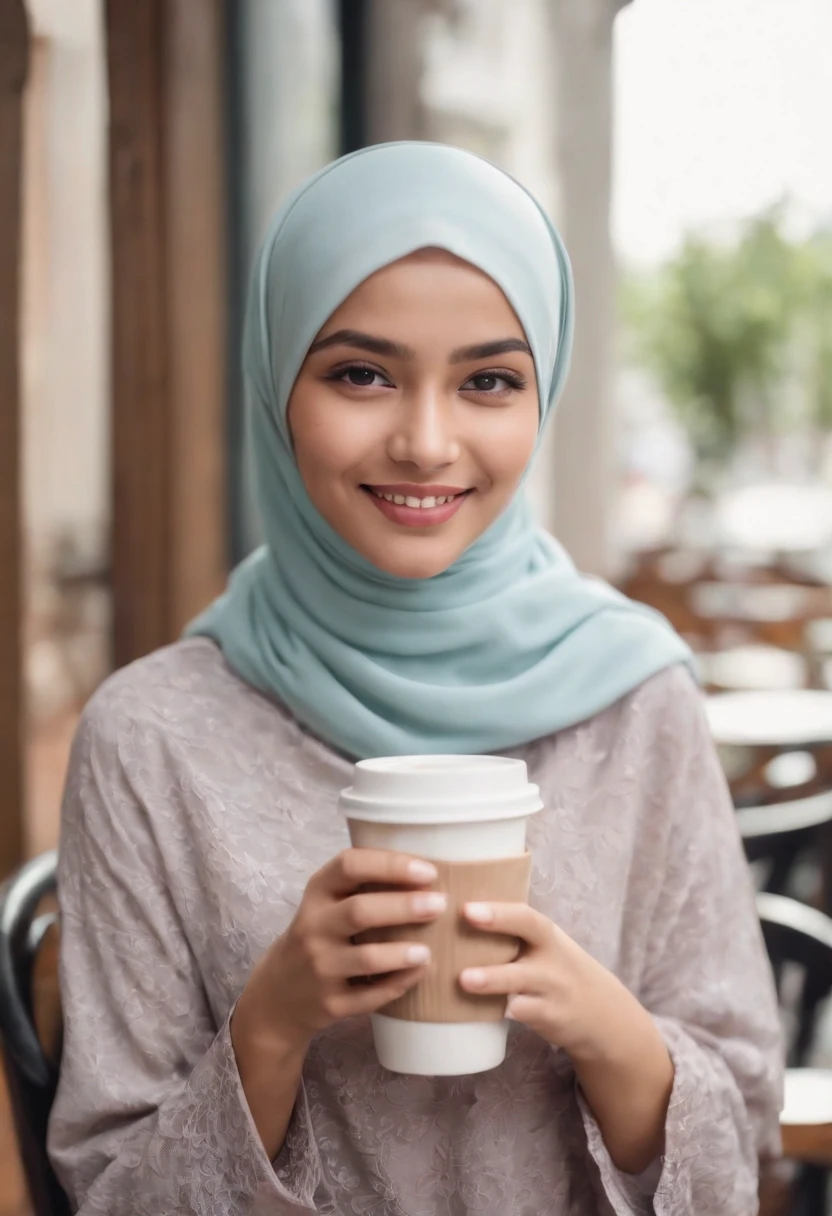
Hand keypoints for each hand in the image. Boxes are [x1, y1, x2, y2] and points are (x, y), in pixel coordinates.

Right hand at [235, 848, 446, 1053]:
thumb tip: (429, 870)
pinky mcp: (330, 1003)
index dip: (390, 865)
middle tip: (439, 904)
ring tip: (429, 950)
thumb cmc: (320, 934)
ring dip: (402, 953)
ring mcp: (320, 967)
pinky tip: (420, 973)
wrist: (280, 992)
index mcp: (317, 892)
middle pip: (360, 911)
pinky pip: (371, 996)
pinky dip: (399, 984)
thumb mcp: (327, 902)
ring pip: (366, 958)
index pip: (349, 865)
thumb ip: (364, 884)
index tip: (428, 871)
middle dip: (404, 906)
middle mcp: (313, 926)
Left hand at [458, 900, 622, 1056]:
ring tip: (464, 979)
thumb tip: (454, 920)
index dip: (498, 907)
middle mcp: (551, 954)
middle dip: (498, 921)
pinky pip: (524, 1012)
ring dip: (493, 978)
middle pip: (530, 930)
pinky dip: (506, 1010)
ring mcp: (551, 986)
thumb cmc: (556, 971)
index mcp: (545, 934)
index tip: (467, 905)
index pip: (525, 913)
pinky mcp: (549, 1016)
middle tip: (466, 915)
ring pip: (521, 979)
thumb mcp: (544, 948)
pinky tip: (478, 1012)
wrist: (602, 1014)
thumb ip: (511, 935)